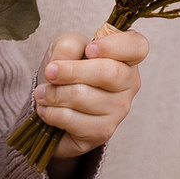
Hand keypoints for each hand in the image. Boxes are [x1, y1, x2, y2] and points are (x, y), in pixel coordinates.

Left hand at [33, 21, 147, 157]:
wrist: (57, 104)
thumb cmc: (68, 68)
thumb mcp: (66, 46)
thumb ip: (68, 46)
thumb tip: (64, 61)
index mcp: (127, 57)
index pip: (137, 47)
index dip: (114, 46)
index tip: (89, 49)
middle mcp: (130, 84)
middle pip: (107, 72)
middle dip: (71, 71)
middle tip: (49, 72)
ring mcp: (119, 110)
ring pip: (84, 96)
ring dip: (55, 94)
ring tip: (42, 93)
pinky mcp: (103, 132)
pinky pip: (74, 120)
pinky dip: (53, 113)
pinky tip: (46, 110)